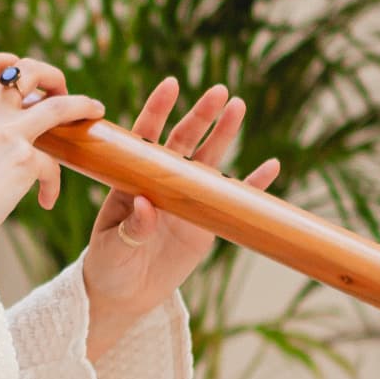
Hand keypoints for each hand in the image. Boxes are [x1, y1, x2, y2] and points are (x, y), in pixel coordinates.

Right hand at [0, 50, 105, 240]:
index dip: (10, 60)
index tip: (23, 73)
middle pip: (28, 71)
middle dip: (51, 75)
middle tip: (60, 92)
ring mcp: (8, 133)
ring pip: (58, 106)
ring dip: (81, 104)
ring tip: (95, 109)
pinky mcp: (24, 159)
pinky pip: (52, 166)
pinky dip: (52, 185)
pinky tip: (45, 200)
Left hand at [80, 78, 279, 356]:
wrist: (125, 293)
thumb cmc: (109, 264)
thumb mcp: (112, 248)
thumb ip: (130, 228)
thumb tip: (147, 205)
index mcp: (132, 178)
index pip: (144, 136)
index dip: (158, 110)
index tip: (171, 84)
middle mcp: (161, 180)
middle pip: (183, 140)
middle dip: (200, 115)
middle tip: (219, 92)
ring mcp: (186, 197)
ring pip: (209, 160)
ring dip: (224, 134)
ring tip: (238, 107)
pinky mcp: (206, 221)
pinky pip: (233, 198)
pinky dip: (252, 184)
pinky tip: (271, 166)